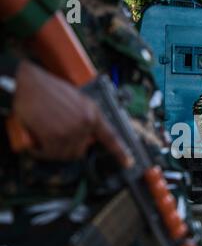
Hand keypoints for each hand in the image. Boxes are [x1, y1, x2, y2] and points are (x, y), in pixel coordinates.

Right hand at [12, 60, 132, 166]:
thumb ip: (87, 118)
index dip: (120, 152)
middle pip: (81, 150)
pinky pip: (50, 153)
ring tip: (45, 136)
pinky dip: (41, 152)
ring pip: (65, 154)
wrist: (29, 83)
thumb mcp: (78, 100)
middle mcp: (85, 123)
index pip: (110, 136)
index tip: (128, 163)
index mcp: (93, 113)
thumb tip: (89, 137)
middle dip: (69, 147)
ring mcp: (71, 131)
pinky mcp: (54, 137)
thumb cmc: (50, 89)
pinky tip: (37, 143)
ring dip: (54, 150)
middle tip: (56, 137)